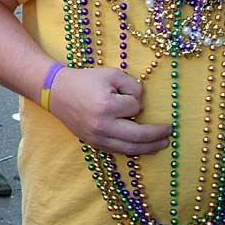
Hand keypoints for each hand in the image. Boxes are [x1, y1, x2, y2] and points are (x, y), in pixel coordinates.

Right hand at [47, 67, 170, 155]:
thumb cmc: (83, 81)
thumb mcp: (110, 74)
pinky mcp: (92, 143)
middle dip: (157, 135)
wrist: (54, 92)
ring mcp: (96, 137)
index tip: (126, 94)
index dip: (135, 99)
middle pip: (138, 137)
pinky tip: (142, 147)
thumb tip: (140, 105)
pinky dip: (133, 150)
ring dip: (149, 147)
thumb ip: (132, 85)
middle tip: (170, 132)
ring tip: (162, 144)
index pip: (134, 108)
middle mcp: (102, 126)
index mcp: (106, 106)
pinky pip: (118, 151)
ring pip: (130, 149)